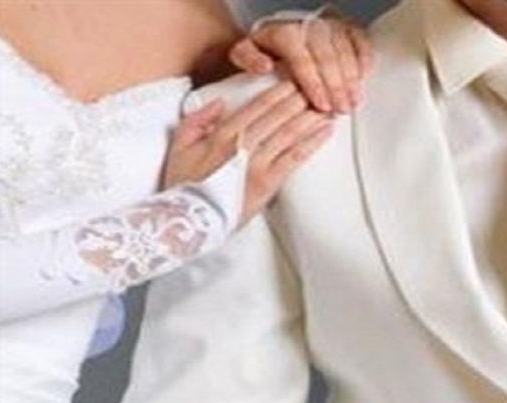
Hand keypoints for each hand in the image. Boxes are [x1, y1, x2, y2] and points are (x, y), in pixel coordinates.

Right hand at [164, 82, 334, 221]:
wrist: (188, 220)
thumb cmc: (182, 184)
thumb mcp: (179, 145)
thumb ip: (197, 119)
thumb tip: (220, 102)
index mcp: (223, 133)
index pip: (257, 106)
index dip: (278, 91)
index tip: (293, 79)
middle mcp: (243, 144)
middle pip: (278, 116)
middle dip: (300, 98)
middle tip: (318, 86)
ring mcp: (257, 164)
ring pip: (289, 133)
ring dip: (311, 117)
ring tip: (328, 105)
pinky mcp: (268, 183)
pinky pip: (294, 158)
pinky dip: (312, 142)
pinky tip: (326, 131)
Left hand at [230, 15, 371, 113]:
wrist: (281, 33)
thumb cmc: (266, 49)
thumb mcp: (244, 53)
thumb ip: (247, 59)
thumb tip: (263, 66)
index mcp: (284, 32)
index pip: (302, 59)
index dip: (314, 84)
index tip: (321, 105)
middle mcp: (309, 25)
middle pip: (327, 58)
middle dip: (337, 87)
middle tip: (341, 109)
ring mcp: (330, 25)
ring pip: (346, 51)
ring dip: (352, 80)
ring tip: (352, 102)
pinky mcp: (346, 27)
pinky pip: (361, 41)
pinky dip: (365, 60)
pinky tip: (363, 79)